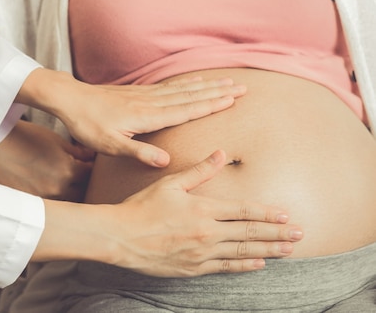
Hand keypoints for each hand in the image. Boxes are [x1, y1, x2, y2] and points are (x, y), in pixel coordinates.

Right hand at [0, 120, 93, 200]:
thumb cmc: (26, 138)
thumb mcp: (56, 140)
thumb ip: (77, 152)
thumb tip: (92, 157)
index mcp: (68, 170)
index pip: (90, 175)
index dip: (90, 168)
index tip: (87, 164)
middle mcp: (58, 188)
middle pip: (81, 192)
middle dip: (81, 183)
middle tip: (77, 174)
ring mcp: (43, 198)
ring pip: (65, 202)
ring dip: (67, 193)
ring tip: (59, 181)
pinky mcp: (30, 203)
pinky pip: (48, 205)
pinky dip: (50, 198)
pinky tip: (45, 186)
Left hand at [17, 69, 246, 166]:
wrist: (70, 100)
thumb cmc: (88, 125)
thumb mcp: (110, 146)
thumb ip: (138, 153)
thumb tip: (166, 162)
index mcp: (147, 117)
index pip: (186, 110)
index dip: (211, 105)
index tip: (233, 99)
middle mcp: (151, 102)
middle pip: (191, 96)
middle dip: (218, 92)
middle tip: (243, 87)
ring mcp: (145, 95)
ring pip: (183, 89)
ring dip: (207, 85)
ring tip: (227, 80)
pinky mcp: (138, 92)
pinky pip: (169, 86)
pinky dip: (187, 83)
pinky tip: (195, 81)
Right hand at [104, 150, 302, 275]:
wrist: (120, 237)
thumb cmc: (142, 207)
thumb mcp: (170, 183)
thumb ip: (199, 171)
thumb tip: (221, 153)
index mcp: (203, 209)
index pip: (244, 211)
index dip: (268, 213)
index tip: (286, 215)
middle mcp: (207, 232)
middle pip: (250, 233)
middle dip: (278, 233)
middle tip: (300, 234)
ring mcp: (201, 253)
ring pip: (243, 252)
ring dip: (269, 251)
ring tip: (288, 250)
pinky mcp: (193, 268)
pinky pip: (226, 268)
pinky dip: (245, 266)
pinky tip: (259, 264)